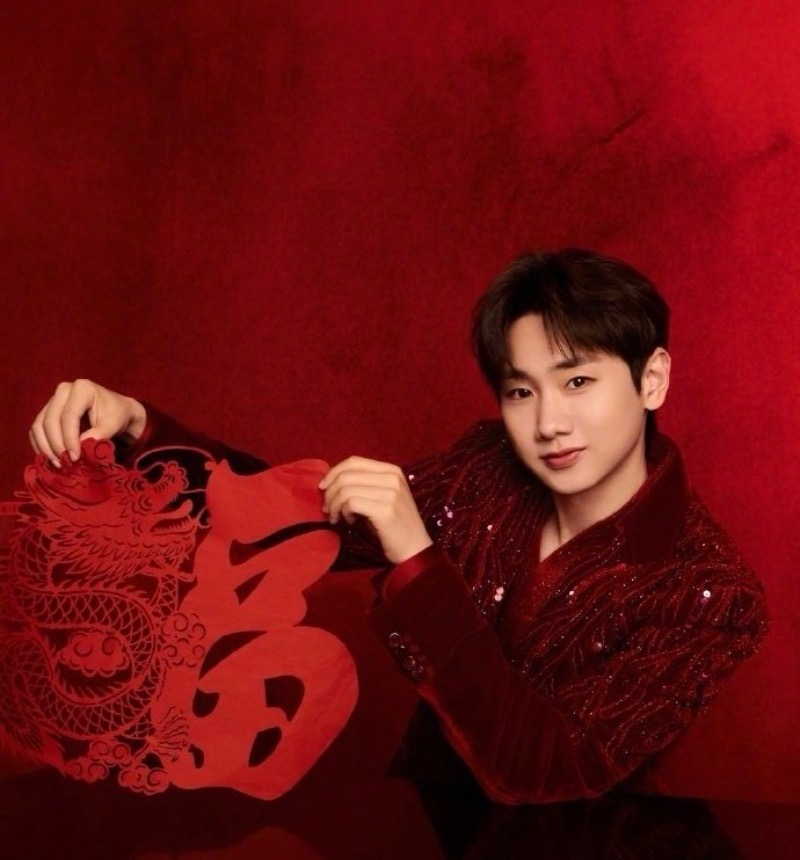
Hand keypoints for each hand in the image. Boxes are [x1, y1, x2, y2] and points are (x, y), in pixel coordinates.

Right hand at [30, 379, 146, 466]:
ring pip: (39, 425)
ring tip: (58, 463)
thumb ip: (99, 434)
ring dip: (45, 447)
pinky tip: (50, 458)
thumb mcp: (114, 424)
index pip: (69, 416)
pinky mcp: (47, 411)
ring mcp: (53, 400)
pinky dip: (40, 445)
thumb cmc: (117, 416)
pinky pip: (36, 430)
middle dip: (56, 444)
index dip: (69, 438)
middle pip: (50, 420)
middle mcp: (64, 390)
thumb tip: (78, 448)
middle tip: (65, 463)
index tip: (75, 457)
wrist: (117, 411)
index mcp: (82, 388)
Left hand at [319, 456, 432, 563]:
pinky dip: (343, 512)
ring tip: (337, 518)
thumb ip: (363, 485)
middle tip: (327, 509)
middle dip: (330, 493)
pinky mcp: (385, 509)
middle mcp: (392, 478)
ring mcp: (390, 492)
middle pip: (347, 475)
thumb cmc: (393, 525)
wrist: (415, 549)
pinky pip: (351, 503)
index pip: (354, 462)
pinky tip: (349, 522)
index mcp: (392, 470)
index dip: (333, 473)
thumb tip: (330, 482)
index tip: (323, 488)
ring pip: (346, 489)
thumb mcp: (381, 498)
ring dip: (334, 505)